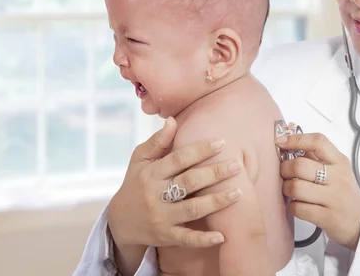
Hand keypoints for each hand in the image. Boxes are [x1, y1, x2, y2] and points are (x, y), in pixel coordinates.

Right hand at [108, 117, 242, 248]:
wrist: (120, 221)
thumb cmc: (136, 182)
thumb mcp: (140, 160)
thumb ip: (158, 142)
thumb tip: (173, 120)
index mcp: (151, 173)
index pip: (179, 159)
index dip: (200, 150)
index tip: (222, 141)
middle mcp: (155, 195)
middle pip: (189, 182)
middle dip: (215, 173)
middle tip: (237, 165)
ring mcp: (161, 217)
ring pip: (192, 209)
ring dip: (216, 201)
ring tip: (239, 192)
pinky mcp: (165, 236)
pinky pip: (186, 239)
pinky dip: (204, 239)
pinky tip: (222, 235)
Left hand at [277, 132, 359, 250]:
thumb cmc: (342, 192)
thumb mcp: (337, 169)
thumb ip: (316, 156)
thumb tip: (289, 141)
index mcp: (340, 161)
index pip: (318, 142)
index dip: (296, 140)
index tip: (281, 142)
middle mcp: (338, 178)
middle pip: (300, 166)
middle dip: (284, 169)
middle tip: (285, 173)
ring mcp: (334, 198)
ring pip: (295, 187)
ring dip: (286, 188)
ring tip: (291, 190)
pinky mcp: (327, 218)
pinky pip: (298, 208)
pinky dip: (293, 206)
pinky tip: (299, 205)